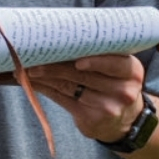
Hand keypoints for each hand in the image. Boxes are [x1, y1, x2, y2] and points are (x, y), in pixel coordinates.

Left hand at [28, 53, 146, 144]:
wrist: (126, 120)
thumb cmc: (114, 85)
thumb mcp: (117, 70)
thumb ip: (98, 56)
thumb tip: (57, 39)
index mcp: (131, 71)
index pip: (113, 63)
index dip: (95, 61)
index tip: (77, 59)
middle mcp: (123, 90)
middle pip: (83, 75)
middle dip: (55, 64)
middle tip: (35, 55)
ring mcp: (107, 107)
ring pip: (68, 86)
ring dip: (44, 76)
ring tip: (27, 68)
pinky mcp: (90, 118)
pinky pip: (62, 99)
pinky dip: (45, 89)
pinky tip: (32, 82)